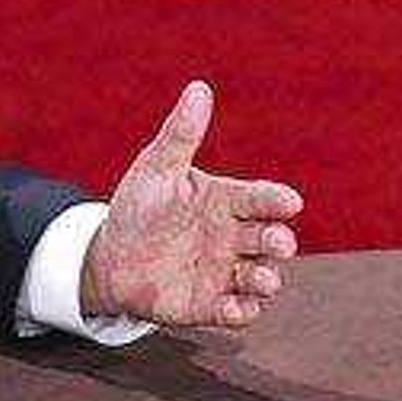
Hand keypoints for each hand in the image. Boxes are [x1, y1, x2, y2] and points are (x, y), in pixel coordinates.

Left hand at [79, 81, 304, 329]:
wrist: (111, 258)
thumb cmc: (140, 207)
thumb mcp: (156, 169)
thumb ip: (181, 134)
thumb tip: (199, 88)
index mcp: (228, 201)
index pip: (261, 198)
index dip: (276, 200)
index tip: (289, 202)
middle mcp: (236, 237)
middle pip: (270, 239)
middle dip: (279, 241)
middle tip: (277, 242)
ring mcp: (228, 272)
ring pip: (262, 278)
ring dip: (266, 279)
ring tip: (260, 278)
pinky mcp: (213, 304)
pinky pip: (238, 312)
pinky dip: (242, 312)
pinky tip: (236, 309)